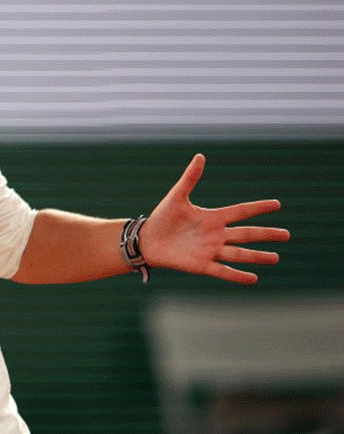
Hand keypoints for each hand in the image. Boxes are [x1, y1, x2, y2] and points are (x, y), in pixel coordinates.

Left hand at [138, 154, 289, 283]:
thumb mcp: (177, 196)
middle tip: (287, 234)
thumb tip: (200, 156)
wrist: (147, 239)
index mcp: (212, 218)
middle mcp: (216, 235)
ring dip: (257, 256)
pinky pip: (222, 271)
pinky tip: (253, 278)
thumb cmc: (163, 218)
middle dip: (266, 234)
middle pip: (246, 234)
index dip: (257, 208)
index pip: (240, 211)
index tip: (277, 204)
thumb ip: (190, 178)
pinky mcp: (201, 265)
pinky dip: (237, 275)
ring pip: (239, 253)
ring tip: (275, 258)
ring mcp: (210, 250)